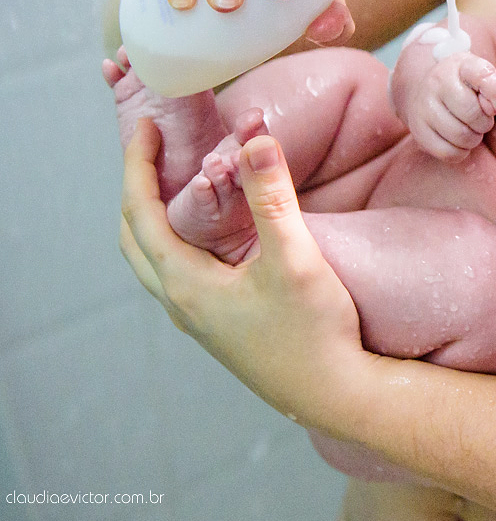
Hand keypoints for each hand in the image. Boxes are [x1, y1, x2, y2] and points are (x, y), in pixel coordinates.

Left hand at [120, 119, 365, 425]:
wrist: (336, 394)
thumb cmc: (313, 332)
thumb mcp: (294, 258)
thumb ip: (272, 198)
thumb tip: (254, 140)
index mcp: (185, 284)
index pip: (140, 213)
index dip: (137, 166)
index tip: (145, 127)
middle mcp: (182, 303)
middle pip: (134, 239)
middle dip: (136, 190)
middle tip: (153, 151)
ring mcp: (200, 319)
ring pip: (156, 260)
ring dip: (155, 217)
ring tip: (179, 183)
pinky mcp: (222, 326)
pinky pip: (182, 273)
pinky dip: (181, 239)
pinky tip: (216, 232)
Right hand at [404, 50, 495, 161]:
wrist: (422, 91)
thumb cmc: (462, 86)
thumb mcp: (480, 78)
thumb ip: (495, 89)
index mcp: (459, 64)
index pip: (484, 76)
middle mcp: (437, 81)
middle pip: (473, 114)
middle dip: (485, 123)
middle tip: (481, 121)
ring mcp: (424, 106)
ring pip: (461, 136)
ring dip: (473, 139)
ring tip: (470, 130)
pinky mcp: (418, 130)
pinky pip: (448, 152)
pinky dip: (460, 152)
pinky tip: (458, 142)